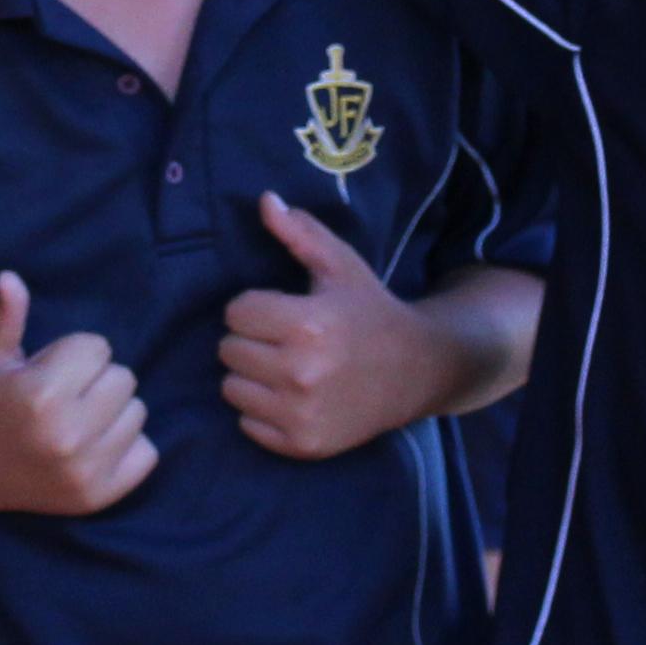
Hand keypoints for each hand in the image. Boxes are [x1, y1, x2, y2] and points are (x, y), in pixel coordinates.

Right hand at [0, 272, 154, 514]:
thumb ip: (4, 316)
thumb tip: (10, 278)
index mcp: (41, 395)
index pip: (99, 348)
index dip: (74, 354)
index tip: (49, 371)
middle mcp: (67, 436)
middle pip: (124, 378)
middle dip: (97, 380)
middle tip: (64, 396)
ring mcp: (86, 471)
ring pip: (139, 412)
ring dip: (114, 411)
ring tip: (77, 420)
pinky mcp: (100, 495)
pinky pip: (148, 452)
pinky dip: (127, 446)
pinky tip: (92, 446)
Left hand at [221, 194, 450, 459]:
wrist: (417, 371)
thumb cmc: (371, 311)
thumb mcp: (341, 266)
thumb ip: (300, 233)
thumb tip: (264, 200)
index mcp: (307, 324)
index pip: (236, 312)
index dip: (256, 306)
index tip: (284, 309)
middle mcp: (301, 373)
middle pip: (228, 350)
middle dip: (251, 340)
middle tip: (286, 339)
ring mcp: (301, 414)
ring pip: (232, 389)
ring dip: (252, 376)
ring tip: (288, 367)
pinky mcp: (302, 444)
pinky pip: (247, 424)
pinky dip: (263, 411)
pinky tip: (295, 396)